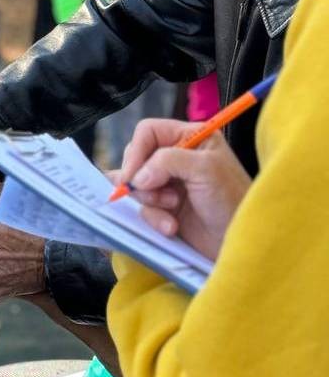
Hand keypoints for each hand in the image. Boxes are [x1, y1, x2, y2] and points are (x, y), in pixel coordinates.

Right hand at [117, 118, 250, 259]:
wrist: (241, 244)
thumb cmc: (233, 201)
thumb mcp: (205, 170)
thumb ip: (167, 161)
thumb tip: (137, 176)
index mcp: (191, 138)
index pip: (148, 132)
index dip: (137, 150)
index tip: (134, 174)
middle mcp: (177, 157)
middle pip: (137, 157)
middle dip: (143, 179)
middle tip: (157, 194)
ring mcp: (169, 183)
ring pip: (136, 184)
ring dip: (150, 200)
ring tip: (172, 209)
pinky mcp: (164, 207)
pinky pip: (142, 207)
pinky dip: (153, 218)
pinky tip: (171, 227)